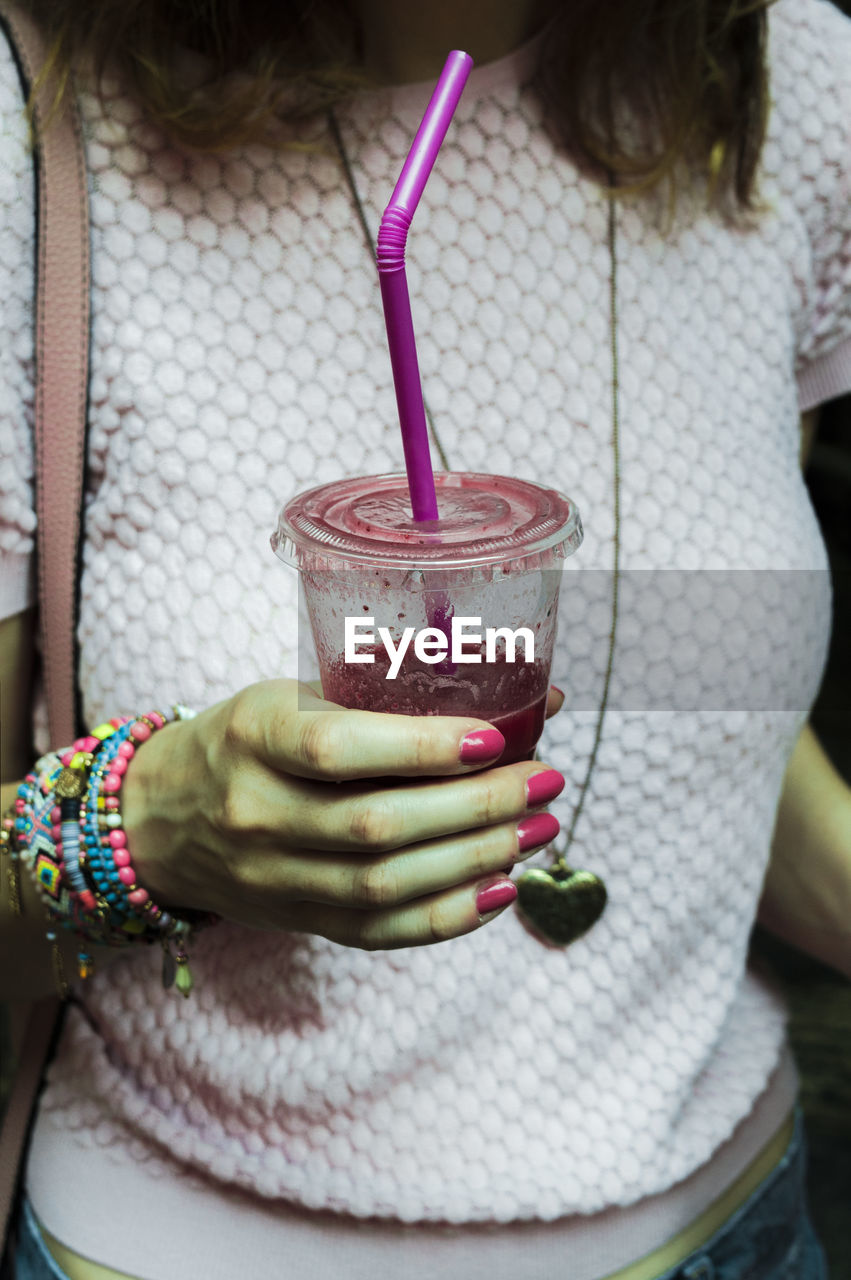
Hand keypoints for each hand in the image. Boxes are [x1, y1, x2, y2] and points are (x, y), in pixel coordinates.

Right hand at [121, 679, 564, 949]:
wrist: (163, 817)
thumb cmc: (247, 740)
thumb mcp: (292, 695)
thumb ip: (392, 699)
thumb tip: (527, 697)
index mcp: (254, 736)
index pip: (338, 751)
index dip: (422, 749)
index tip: (495, 739)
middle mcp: (257, 813)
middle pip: (376, 826)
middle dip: (476, 806)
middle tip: (543, 780)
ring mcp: (273, 877)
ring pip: (385, 885)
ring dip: (477, 859)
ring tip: (539, 827)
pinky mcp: (296, 920)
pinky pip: (379, 933)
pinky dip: (449, 916)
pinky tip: (503, 886)